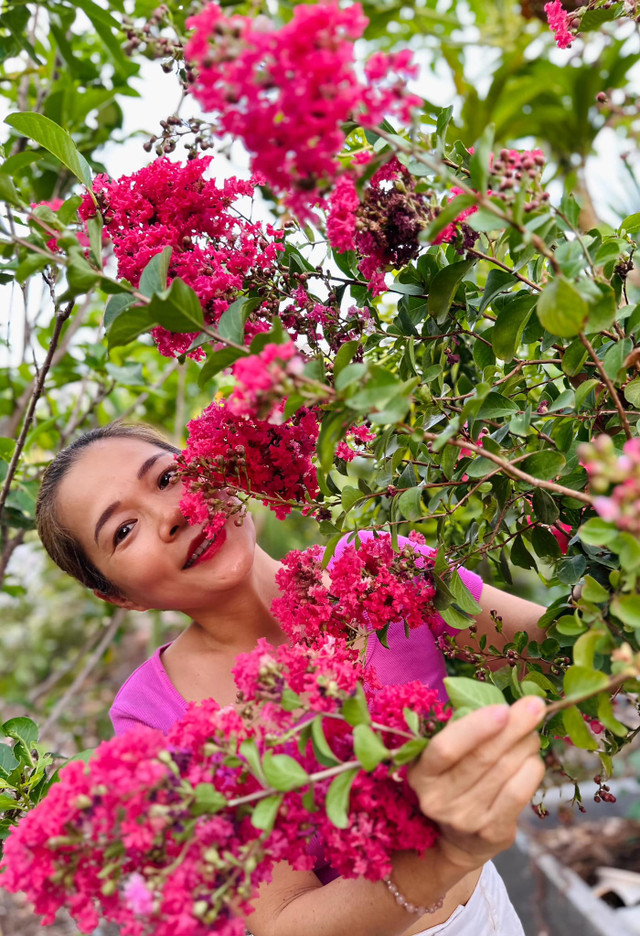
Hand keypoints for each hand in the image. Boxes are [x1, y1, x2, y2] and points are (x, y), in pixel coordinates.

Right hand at [408, 696, 544, 874]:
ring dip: (525, 745)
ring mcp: (464, 819)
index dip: (476, 728)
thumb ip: (465, 729)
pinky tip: (534, 759)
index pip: (445, 748)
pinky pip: (519, 793)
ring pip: (505, 772)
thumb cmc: (456, 777)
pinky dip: (532, 770)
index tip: (503, 708)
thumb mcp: (447, 755)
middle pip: (482, 757)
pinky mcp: (492, 833)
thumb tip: (507, 704)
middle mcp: (438, 799)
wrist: (461, 837)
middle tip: (535, 706)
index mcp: (421, 772)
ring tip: (532, 733)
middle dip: (514, 727)